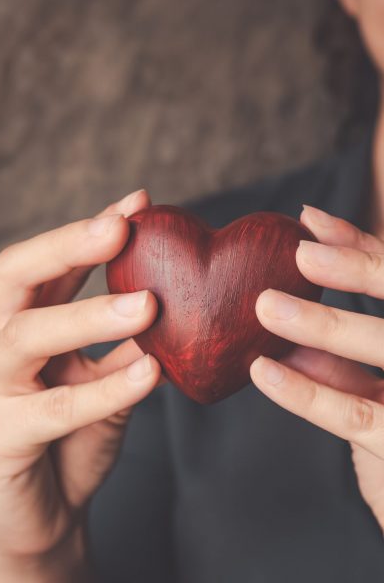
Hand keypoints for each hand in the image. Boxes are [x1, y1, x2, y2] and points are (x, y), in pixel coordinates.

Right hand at [0, 189, 162, 581]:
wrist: (37, 519)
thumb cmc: (67, 443)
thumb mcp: (99, 382)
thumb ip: (120, 343)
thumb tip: (165, 295)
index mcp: (7, 322)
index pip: (42, 263)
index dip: (86, 231)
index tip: (137, 204)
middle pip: (12, 275)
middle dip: (67, 245)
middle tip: (121, 227)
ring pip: (26, 335)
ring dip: (88, 314)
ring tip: (146, 304)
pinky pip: (54, 408)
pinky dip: (105, 388)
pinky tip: (149, 374)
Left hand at [250, 204, 383, 530]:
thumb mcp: (377, 382)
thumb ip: (346, 348)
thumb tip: (289, 306)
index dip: (361, 249)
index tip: (311, 223)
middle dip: (361, 270)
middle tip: (301, 253)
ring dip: (327, 326)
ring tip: (266, 306)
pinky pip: (355, 414)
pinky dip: (308, 393)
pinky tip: (264, 372)